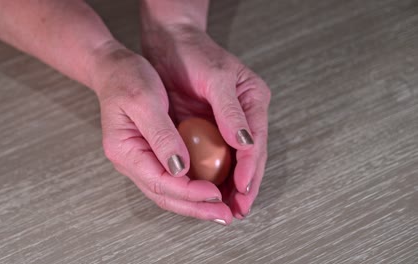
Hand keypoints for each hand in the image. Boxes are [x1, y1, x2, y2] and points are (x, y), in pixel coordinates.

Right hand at [92, 43, 233, 223]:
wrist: (114, 69)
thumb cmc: (126, 79)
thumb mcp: (145, 101)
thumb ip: (162, 135)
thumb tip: (181, 169)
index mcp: (125, 150)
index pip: (161, 182)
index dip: (191, 192)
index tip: (216, 194)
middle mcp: (130, 161)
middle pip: (165, 196)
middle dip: (196, 208)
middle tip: (224, 214)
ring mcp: (139, 160)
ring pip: (169, 192)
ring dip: (195, 203)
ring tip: (220, 209)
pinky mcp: (150, 155)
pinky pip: (172, 179)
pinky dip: (191, 188)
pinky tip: (209, 189)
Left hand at [141, 25, 270, 218]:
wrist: (171, 42)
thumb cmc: (194, 52)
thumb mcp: (216, 78)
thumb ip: (230, 111)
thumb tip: (246, 143)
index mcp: (253, 100)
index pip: (256, 142)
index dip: (250, 169)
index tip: (242, 190)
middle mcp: (244, 114)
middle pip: (250, 157)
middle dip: (245, 185)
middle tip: (238, 210)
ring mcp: (226, 122)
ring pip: (233, 160)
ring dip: (231, 185)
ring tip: (227, 208)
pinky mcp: (208, 126)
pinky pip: (214, 155)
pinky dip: (214, 174)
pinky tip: (210, 189)